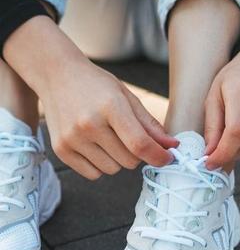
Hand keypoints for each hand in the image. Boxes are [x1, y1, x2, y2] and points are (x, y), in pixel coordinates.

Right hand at [42, 60, 176, 178]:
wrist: (56, 75)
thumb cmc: (96, 85)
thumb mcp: (126, 96)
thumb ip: (150, 124)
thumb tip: (172, 146)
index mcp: (110, 106)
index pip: (139, 144)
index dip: (158, 156)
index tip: (167, 158)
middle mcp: (89, 124)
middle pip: (129, 161)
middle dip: (136, 154)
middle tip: (127, 136)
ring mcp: (72, 139)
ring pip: (112, 170)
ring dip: (117, 160)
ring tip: (107, 138)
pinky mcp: (61, 150)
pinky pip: (93, 174)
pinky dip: (99, 165)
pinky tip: (94, 145)